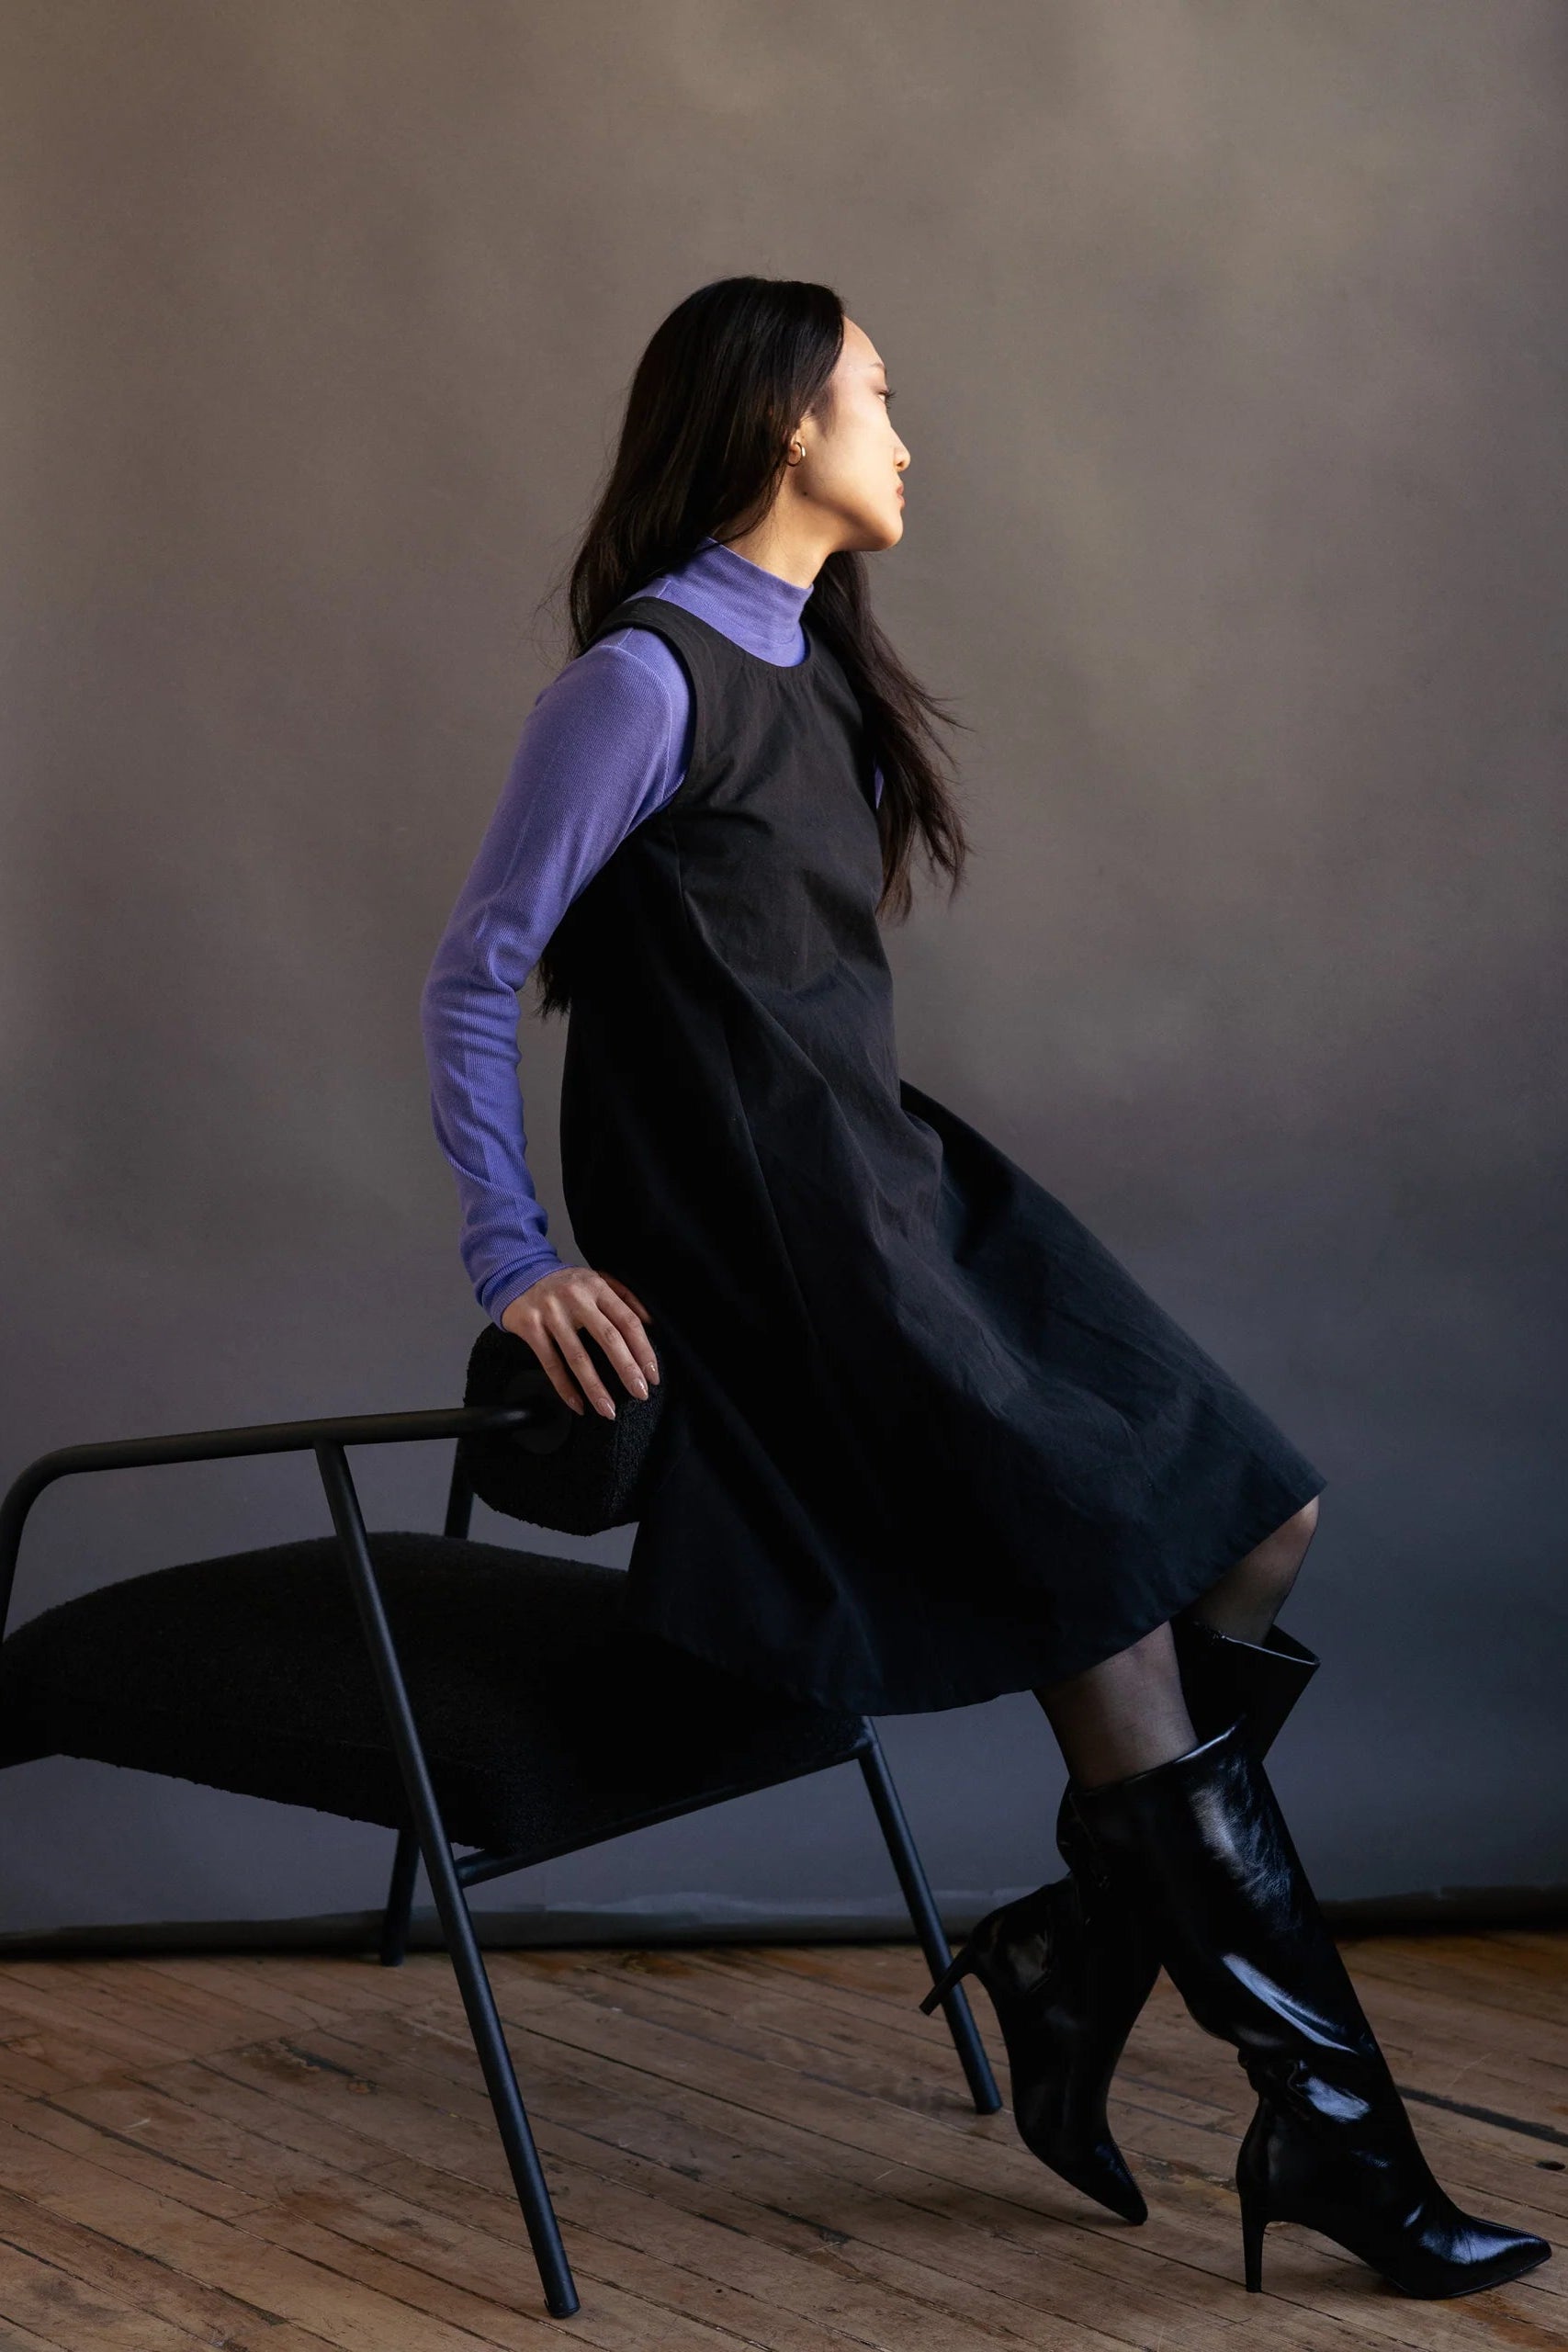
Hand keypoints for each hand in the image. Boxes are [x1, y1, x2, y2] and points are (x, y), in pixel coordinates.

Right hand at [499, 1265, 660, 1419]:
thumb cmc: (563, 1283)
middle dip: (627, 1370)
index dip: (643, 1350)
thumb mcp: (597, 1279)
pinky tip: (578, 1404)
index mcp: (597, 1287)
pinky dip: (565, 1388)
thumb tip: (650, 1323)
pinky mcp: (531, 1327)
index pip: (627, 1321)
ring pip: (578, 1357)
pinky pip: (551, 1363)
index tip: (652, 1374)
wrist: (517, 1273)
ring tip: (609, 1409)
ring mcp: (552, 1313)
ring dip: (596, 1388)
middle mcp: (576, 1298)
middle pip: (608, 1338)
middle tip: (640, 1393)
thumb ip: (625, 1297)